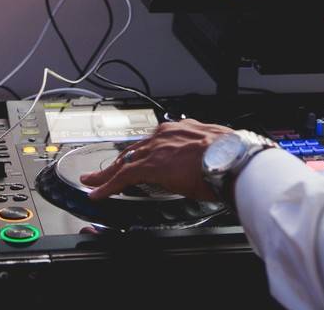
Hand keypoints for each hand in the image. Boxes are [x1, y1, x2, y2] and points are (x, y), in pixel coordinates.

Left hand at [79, 119, 233, 201]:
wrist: (230, 157)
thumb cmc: (230, 156)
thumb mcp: (213, 150)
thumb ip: (201, 157)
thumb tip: (204, 168)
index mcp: (181, 131)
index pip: (153, 144)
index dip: (141, 154)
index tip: (135, 160)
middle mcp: (164, 135)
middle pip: (133, 151)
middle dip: (118, 162)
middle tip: (103, 171)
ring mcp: (155, 149)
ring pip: (123, 162)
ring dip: (107, 174)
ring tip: (93, 182)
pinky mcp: (149, 165)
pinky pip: (122, 176)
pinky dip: (108, 186)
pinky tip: (98, 193)